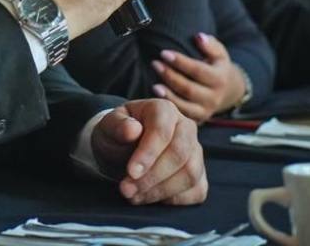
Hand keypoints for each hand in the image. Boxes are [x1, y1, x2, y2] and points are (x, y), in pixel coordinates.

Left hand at [90, 99, 206, 205]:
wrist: (123, 148)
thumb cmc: (118, 134)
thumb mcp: (109, 125)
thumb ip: (118, 126)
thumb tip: (132, 129)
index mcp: (164, 110)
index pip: (162, 130)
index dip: (148, 153)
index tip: (130, 172)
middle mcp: (186, 128)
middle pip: (180, 154)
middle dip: (153, 176)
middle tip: (127, 189)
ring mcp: (195, 152)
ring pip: (190, 174)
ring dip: (160, 190)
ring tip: (134, 195)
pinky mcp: (199, 175)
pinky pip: (197, 191)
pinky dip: (174, 200)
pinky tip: (151, 197)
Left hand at [150, 33, 245, 122]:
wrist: (225, 90)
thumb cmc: (215, 66)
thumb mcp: (219, 53)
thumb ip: (210, 44)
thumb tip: (199, 37)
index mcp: (220, 79)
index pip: (198, 71)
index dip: (181, 62)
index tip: (163, 53)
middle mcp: (214, 97)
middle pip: (189, 89)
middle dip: (170, 76)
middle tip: (155, 64)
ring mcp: (206, 111)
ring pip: (185, 106)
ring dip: (167, 95)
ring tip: (153, 84)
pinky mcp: (198, 120)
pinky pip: (182, 116)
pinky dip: (170, 108)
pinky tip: (158, 99)